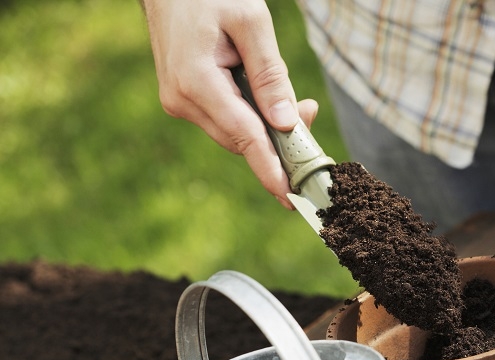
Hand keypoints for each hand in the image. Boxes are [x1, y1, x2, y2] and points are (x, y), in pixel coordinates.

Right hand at [142, 0, 318, 207]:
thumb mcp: (252, 22)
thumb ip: (271, 75)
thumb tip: (286, 124)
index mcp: (195, 81)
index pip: (243, 137)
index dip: (270, 169)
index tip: (289, 196)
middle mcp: (182, 99)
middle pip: (242, 140)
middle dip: (279, 139)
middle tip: (310, 112)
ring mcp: (178, 101)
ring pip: (235, 133)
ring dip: (266, 126)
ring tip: (292, 100)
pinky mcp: (182, 99)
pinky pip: (225, 119)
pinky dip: (250, 115)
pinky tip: (265, 96)